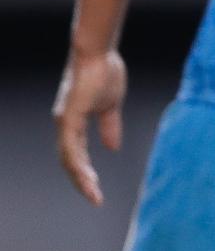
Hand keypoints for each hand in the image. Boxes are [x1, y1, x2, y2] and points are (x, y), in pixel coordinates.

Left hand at [53, 49, 126, 205]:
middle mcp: (65, 125)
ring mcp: (65, 121)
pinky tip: (86, 175)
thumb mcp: (112, 105)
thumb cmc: (104, 72)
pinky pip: (71, 147)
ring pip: (69, 158)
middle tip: (96, 198)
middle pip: (70, 161)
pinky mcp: (68, 117)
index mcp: (74, 123)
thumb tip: (112, 147)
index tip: (97, 189)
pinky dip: (78, 163)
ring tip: (93, 193)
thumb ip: (110, 126)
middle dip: (83, 181)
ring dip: (81, 177)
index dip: (86, 172)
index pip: (77, 154)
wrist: (98, 52)